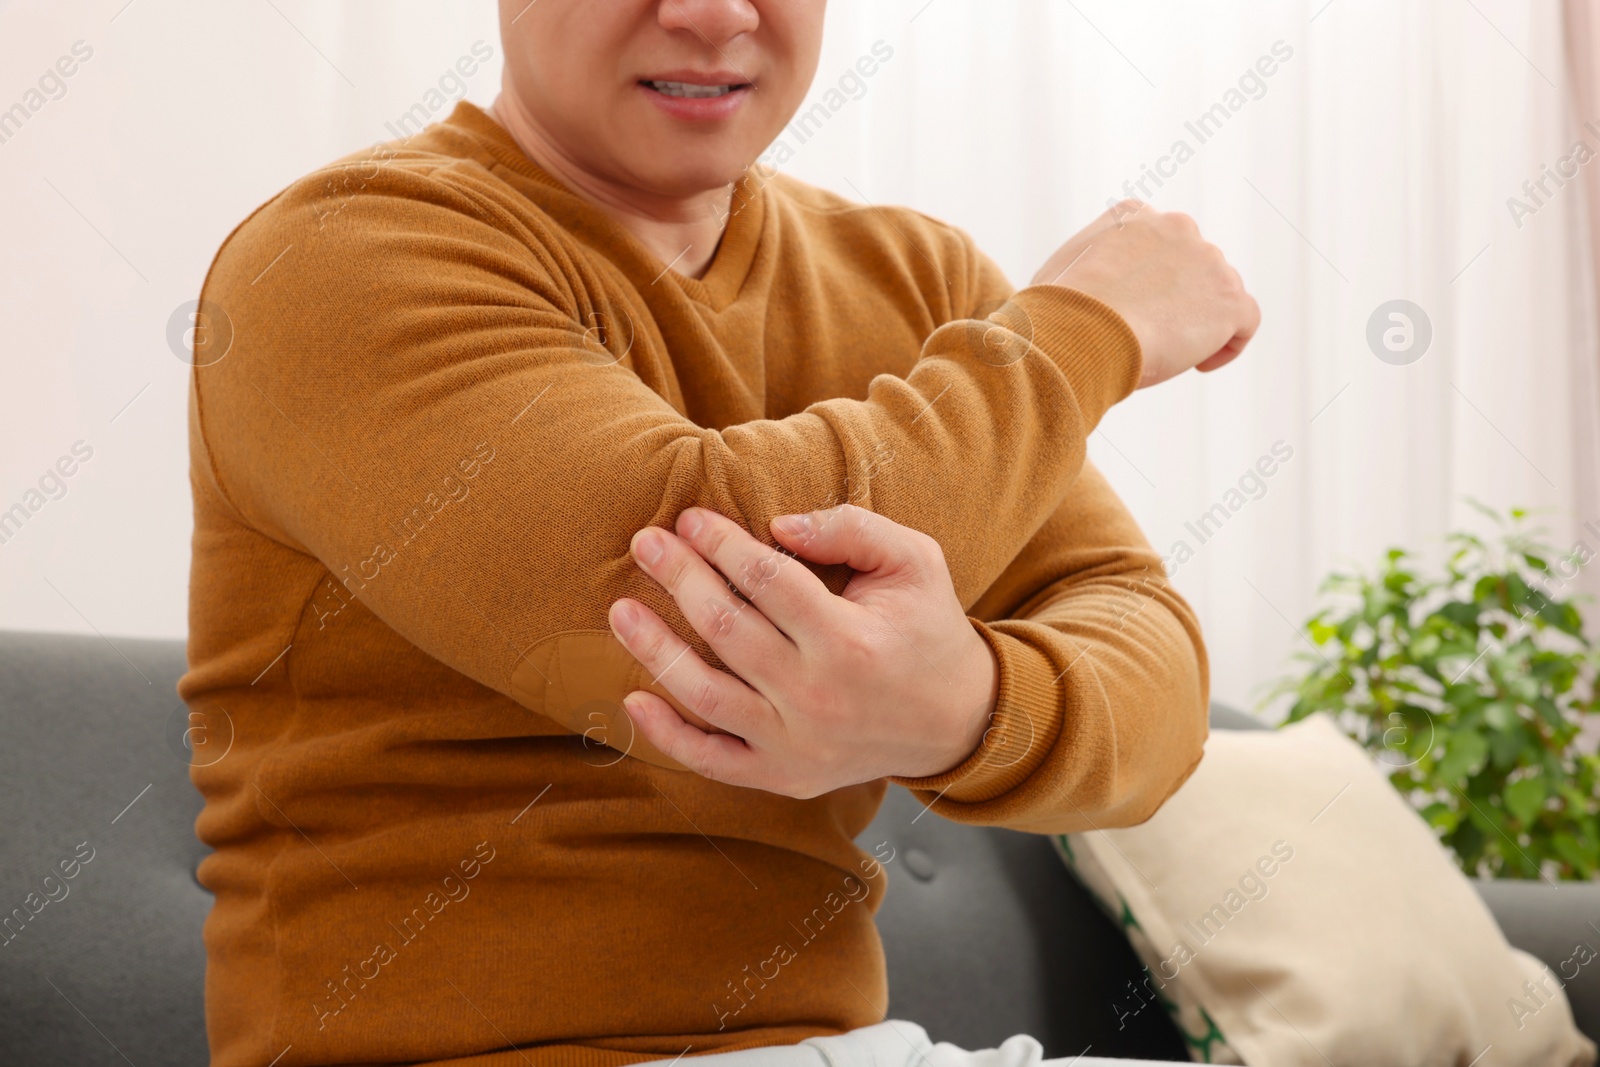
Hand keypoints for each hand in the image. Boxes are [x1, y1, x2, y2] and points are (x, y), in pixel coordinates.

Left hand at [606, 505, 999, 798]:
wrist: (957, 722)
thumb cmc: (928, 629)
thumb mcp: (914, 561)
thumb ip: (851, 529)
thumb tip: (778, 526)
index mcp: (850, 641)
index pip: (767, 581)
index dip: (723, 544)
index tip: (692, 518)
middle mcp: (817, 697)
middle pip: (727, 630)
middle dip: (679, 578)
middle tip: (646, 543)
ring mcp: (795, 744)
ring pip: (705, 695)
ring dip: (655, 649)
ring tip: (620, 609)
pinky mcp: (783, 775)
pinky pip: (711, 760)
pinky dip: (667, 734)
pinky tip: (633, 697)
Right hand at [1029, 199, 1259, 388]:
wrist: (1081, 330)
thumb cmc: (1057, 311)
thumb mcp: (1060, 270)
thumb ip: (1088, 261)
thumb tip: (1090, 282)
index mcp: (1134, 215)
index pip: (1160, 240)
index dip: (1153, 278)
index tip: (1136, 308)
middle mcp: (1178, 226)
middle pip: (1193, 266)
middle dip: (1179, 300)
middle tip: (1153, 336)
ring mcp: (1209, 260)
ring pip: (1219, 293)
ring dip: (1200, 323)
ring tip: (1168, 354)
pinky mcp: (1230, 298)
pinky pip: (1246, 320)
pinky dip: (1230, 343)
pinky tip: (1198, 364)